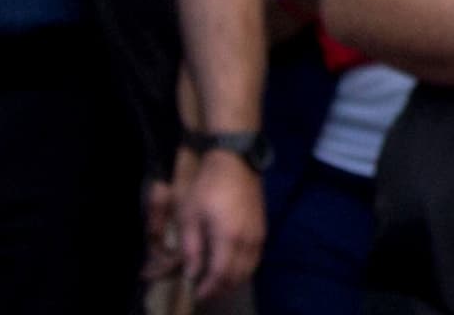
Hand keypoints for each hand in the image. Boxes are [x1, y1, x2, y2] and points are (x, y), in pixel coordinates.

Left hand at [156, 148, 266, 299]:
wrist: (235, 159)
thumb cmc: (208, 185)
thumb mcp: (190, 214)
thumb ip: (191, 247)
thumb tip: (192, 274)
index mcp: (228, 238)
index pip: (220, 275)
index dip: (209, 289)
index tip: (197, 294)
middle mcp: (248, 241)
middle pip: (237, 276)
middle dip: (221, 288)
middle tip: (206, 291)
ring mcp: (259, 235)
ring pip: (249, 269)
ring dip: (234, 280)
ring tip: (218, 282)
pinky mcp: (263, 229)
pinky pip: (256, 258)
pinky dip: (244, 268)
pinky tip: (232, 265)